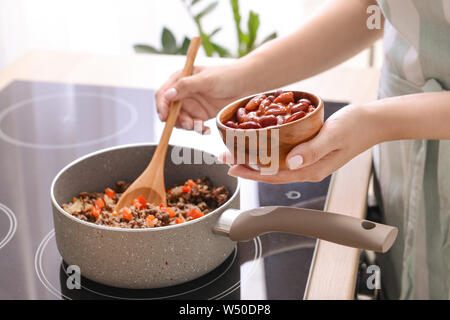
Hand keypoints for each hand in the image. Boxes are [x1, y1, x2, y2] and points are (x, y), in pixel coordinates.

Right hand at [155, 64, 248, 131]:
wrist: (246, 84)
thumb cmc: (226, 76)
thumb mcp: (205, 80)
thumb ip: (185, 86)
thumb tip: (167, 95)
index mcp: (180, 80)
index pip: (163, 94)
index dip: (161, 107)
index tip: (165, 118)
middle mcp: (183, 93)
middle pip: (170, 111)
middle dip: (177, 120)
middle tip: (189, 124)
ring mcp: (192, 105)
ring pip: (181, 120)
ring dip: (188, 126)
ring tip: (200, 126)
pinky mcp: (201, 115)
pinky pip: (194, 126)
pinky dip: (198, 130)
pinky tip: (206, 130)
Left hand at [223, 104, 379, 182]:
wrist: (374, 123)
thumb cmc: (356, 126)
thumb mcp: (334, 134)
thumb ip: (313, 150)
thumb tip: (291, 163)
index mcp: (312, 169)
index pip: (275, 175)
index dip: (252, 172)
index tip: (232, 165)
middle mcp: (308, 170)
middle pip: (271, 174)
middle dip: (247, 168)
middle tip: (225, 158)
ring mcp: (309, 163)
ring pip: (276, 167)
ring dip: (255, 162)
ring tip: (236, 154)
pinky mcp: (310, 154)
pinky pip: (284, 158)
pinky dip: (268, 155)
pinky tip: (259, 147)